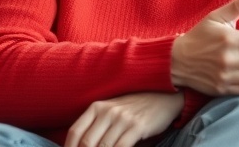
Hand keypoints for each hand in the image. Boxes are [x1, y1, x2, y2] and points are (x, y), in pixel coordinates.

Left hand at [64, 92, 182, 146]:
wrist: (164, 97)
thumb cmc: (135, 107)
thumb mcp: (112, 110)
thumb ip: (96, 125)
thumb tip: (82, 145)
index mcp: (97, 107)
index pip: (75, 132)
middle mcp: (107, 111)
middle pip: (87, 142)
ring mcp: (122, 119)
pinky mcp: (137, 127)